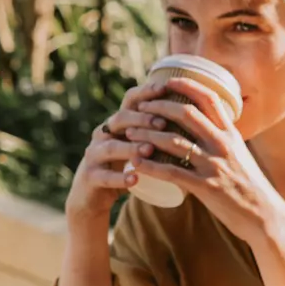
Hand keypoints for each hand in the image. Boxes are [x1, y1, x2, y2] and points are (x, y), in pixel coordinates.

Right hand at [63, 81, 170, 224]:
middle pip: (119, 120)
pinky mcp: (90, 178)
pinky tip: (134, 180)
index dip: (146, 93)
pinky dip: (120, 178)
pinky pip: (104, 177)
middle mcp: (103, 134)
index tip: (166, 89)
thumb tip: (194, 113)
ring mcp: (94, 156)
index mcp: (117, 123)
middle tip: (163, 123)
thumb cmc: (123, 166)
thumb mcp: (136, 145)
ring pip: (110, 147)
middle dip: (141, 119)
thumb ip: (156, 131)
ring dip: (131, 147)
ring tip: (149, 150)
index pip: (130, 101)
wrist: (92, 196)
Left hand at [123, 77, 284, 246]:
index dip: (186, 86)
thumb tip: (207, 126)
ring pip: (174, 141)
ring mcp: (214, 165)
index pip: (209, 98)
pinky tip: (135, 163)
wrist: (265, 215)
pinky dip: (150, 166)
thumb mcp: (241, 154)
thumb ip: (223, 140)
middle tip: (141, 107)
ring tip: (129, 132)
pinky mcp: (206, 187)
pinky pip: (171, 172)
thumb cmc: (250, 186)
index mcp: (232, 134)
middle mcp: (223, 144)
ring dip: (147, 134)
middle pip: (186, 114)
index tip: (166, 81)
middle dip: (159, 106)